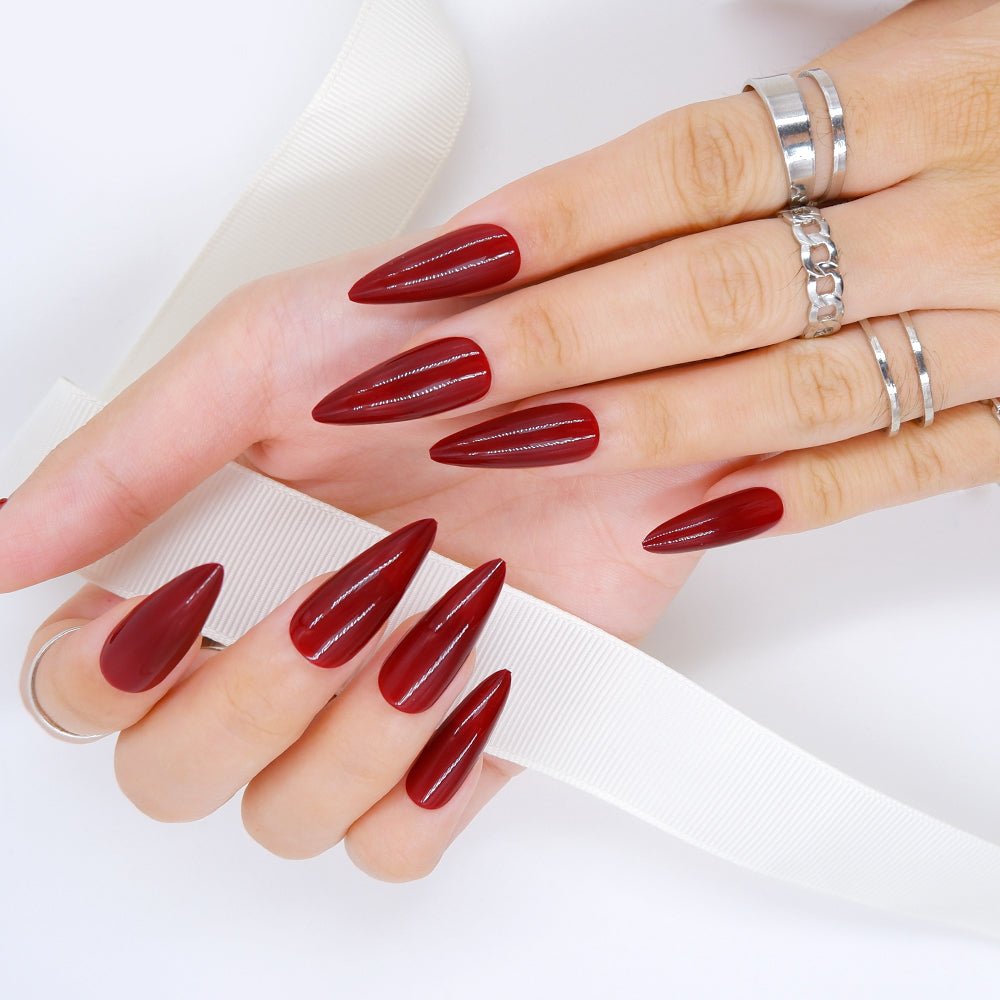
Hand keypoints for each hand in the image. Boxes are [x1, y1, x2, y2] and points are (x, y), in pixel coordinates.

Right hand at [7, 241, 725, 877]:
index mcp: (203, 564)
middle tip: (342, 596)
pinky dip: (429, 783)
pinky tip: (478, 675)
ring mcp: (368, 705)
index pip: (85, 687)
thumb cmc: (436, 346)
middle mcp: (275, 648)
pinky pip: (402, 841)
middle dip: (249, 698)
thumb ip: (128, 457)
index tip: (194, 598)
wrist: (596, 371)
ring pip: (288, 819)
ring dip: (351, 732)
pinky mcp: (468, 741)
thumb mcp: (265, 356)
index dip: (112, 672)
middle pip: (173, 775)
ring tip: (435, 609)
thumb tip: (4, 549)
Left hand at [315, 0, 999, 552]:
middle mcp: (953, 214)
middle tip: (426, 379)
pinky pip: (901, 470)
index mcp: (920, 94)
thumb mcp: (927, 34)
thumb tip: (634, 125)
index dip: (550, 222)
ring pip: (794, 390)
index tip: (429, 270)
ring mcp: (995, 325)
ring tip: (512, 447)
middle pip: (712, 289)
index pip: (690, 169)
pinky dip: (791, 500)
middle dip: (553, 341)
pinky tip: (680, 524)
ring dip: (638, 428)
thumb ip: (787, 96)